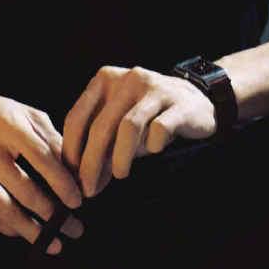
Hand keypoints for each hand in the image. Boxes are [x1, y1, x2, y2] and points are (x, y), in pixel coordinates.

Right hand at [0, 87, 85, 254]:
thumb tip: (74, 170)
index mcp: (5, 124)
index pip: (41, 158)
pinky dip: (9, 228)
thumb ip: (49, 139)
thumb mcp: (22, 113)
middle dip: (54, 215)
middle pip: (25, 191)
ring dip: (33, 232)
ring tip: (54, 243)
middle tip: (74, 228)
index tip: (78, 202)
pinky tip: (26, 232)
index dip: (62, 183)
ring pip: (5, 212)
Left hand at [62, 65, 215, 197]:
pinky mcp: (178, 104)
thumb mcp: (119, 120)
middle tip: (90, 189)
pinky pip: (160, 130)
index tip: (71, 177)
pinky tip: (153, 152)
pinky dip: (152, 147)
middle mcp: (128, 79)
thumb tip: (81, 178)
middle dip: (91, 163)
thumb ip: (100, 141)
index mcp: (105, 79)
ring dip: (120, 158)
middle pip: (101, 126)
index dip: (71, 150)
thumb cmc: (149, 116)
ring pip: (129, 127)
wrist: (196, 102)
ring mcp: (154, 89)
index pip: (77, 116)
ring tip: (120, 175)